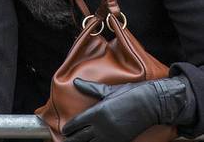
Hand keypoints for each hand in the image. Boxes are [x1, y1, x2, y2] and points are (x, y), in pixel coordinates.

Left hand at [62, 76, 192, 141]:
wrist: (152, 104)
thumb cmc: (130, 94)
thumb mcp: (108, 90)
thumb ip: (90, 88)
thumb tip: (76, 81)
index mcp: (97, 112)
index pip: (77, 124)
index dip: (69, 129)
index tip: (64, 131)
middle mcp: (102, 126)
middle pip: (81, 137)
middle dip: (72, 140)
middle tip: (65, 141)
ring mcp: (112, 135)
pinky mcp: (122, 141)